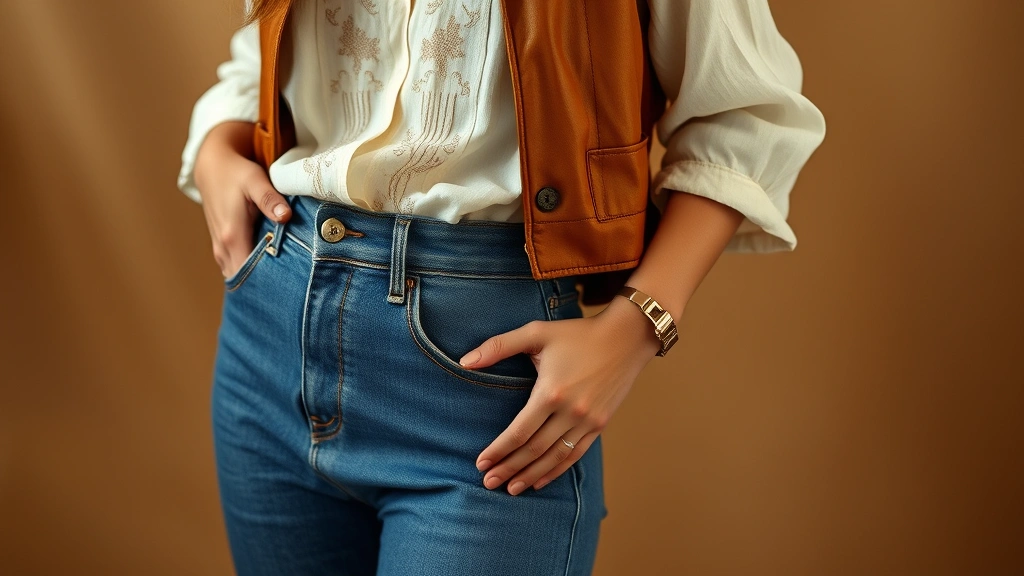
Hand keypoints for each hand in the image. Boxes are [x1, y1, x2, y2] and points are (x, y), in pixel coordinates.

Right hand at [193, 121, 291, 278]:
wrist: (212, 166)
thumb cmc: (235, 173)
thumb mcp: (255, 180)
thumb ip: (270, 200)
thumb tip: (286, 216)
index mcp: (232, 236)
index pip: (248, 272)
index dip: (267, 281)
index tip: (287, 286)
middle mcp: (222, 247)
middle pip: (243, 278)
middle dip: (265, 283)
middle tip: (290, 286)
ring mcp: (220, 248)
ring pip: (238, 274)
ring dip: (257, 278)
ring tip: (281, 279)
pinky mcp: (221, 246)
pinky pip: (235, 267)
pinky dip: (249, 269)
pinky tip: (268, 266)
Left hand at [462, 296, 663, 494]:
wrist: (626, 337)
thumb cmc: (578, 333)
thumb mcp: (536, 332)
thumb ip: (498, 346)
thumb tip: (465, 361)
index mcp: (551, 392)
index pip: (519, 432)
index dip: (498, 450)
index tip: (481, 463)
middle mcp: (570, 412)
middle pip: (534, 450)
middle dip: (509, 468)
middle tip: (488, 482)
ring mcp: (588, 421)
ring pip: (554, 458)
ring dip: (530, 475)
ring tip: (511, 489)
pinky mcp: (600, 424)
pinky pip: (575, 455)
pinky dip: (556, 470)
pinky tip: (540, 480)